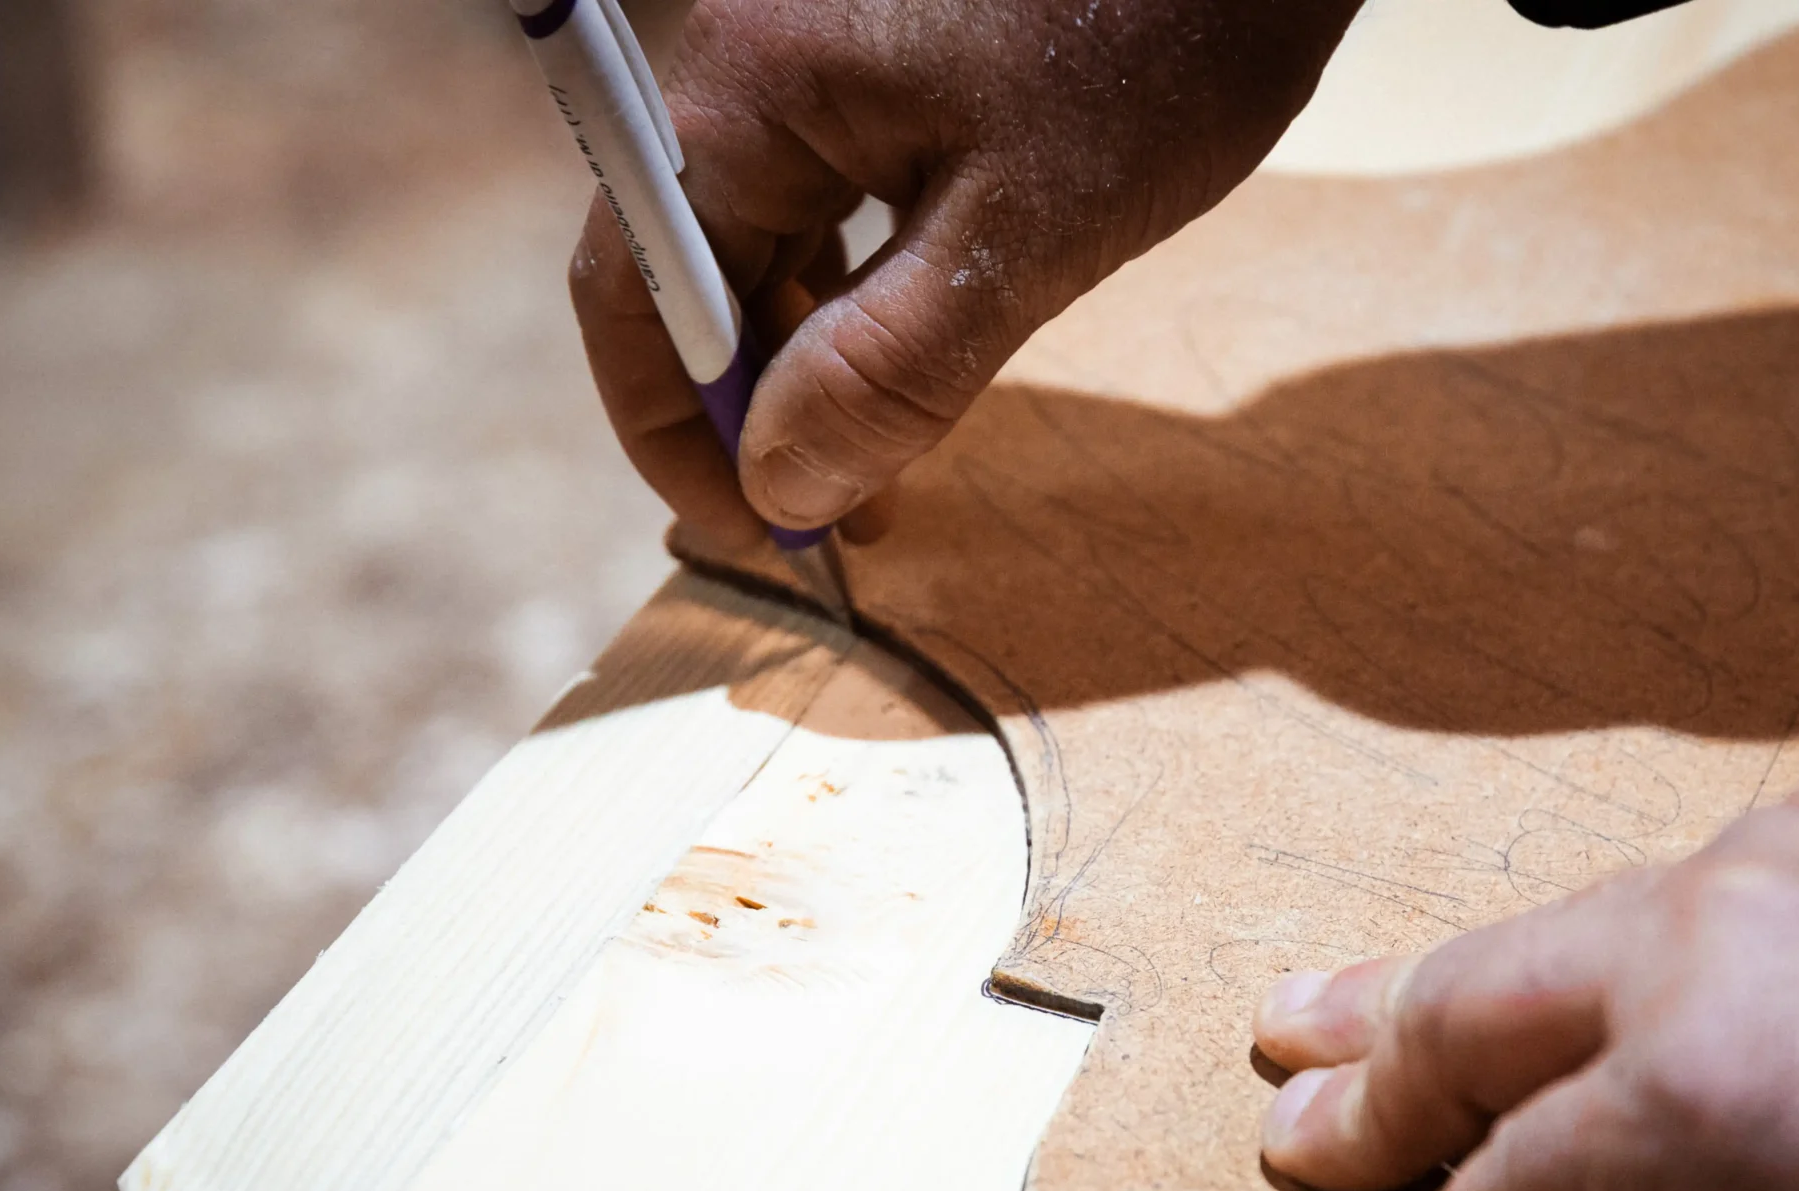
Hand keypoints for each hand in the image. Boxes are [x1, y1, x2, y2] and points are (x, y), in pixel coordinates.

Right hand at [571, 0, 1363, 558]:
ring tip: (885, 458)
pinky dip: (860, 288)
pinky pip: (831, 189)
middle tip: (843, 517)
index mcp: (752, 90)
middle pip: (693, 267)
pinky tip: (922, 348)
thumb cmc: (1159, 39)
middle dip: (753, 410)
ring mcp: (818, 46)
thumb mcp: (1030, 230)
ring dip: (809, 358)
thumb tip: (779, 482)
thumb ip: (890, 369)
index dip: (678, 436)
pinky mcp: (886, 48)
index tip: (756, 534)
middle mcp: (755, 57)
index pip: (639, 293)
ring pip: (767, 234)